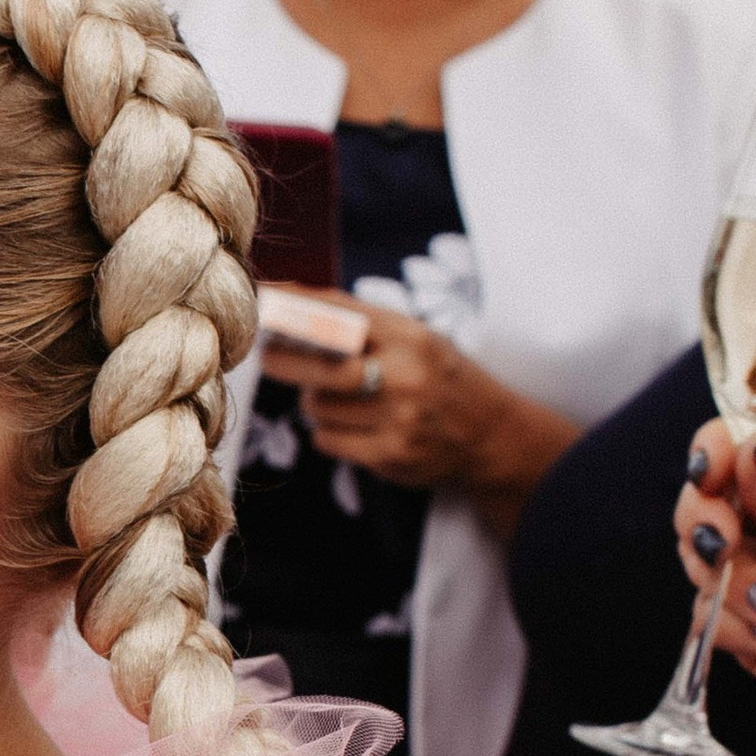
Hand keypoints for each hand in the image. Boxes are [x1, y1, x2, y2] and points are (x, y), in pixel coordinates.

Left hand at [279, 308, 572, 501]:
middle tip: (269, 357)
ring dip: (315, 402)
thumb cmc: (443, 379)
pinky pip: (328, 440)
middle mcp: (407, 375)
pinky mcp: (390, 455)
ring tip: (337, 398)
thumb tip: (291, 300)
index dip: (295, 307)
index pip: (341, 314)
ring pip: (318, 407)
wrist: (493, 436)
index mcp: (411, 337)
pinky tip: (352, 426)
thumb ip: (364, 324)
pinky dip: (328, 433)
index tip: (263, 300)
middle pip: (322, 368)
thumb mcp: (418, 339)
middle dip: (284, 361)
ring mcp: (399, 418)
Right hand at [676, 415, 755, 755]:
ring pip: (702, 550)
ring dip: (729, 581)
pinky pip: (707, 611)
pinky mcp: (751, 620)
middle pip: (716, 488)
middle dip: (708, 517)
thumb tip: (751, 445)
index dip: (727, 447)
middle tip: (722, 543)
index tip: (712, 471)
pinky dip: (731, 625)